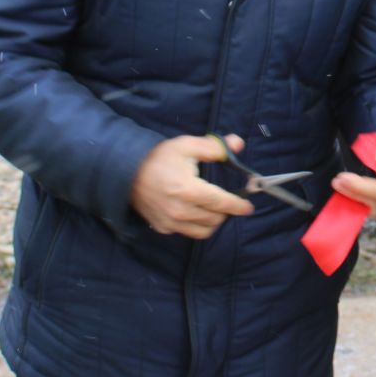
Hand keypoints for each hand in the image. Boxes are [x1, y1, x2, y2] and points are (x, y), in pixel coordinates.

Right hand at [129, 134, 253, 237]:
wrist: (127, 173)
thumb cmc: (159, 158)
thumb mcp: (186, 145)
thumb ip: (214, 147)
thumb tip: (237, 145)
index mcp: (188, 190)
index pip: (220, 203)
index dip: (237, 205)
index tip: (248, 207)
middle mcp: (180, 210)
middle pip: (215, 218)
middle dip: (225, 211)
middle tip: (228, 201)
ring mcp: (170, 222)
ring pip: (204, 230)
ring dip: (213, 221)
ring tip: (214, 208)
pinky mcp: (163, 228)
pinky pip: (188, 232)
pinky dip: (197, 225)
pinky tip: (196, 212)